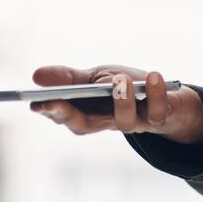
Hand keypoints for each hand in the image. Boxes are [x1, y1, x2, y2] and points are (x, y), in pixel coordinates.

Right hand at [29, 64, 202, 147]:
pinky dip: (156, 93)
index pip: (63, 115)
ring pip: (123, 122)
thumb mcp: (97, 76)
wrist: (168, 97)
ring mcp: (134, 123)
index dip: (49, 111)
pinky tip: (154, 77)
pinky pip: (157, 112)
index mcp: (88, 111)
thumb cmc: (126, 86)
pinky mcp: (159, 119)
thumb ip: (70, 78)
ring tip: (119, 81)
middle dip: (67, 114)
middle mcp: (107, 122)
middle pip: (83, 125)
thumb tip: (36, 76)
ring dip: (121, 101)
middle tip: (54, 100)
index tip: (34, 104)